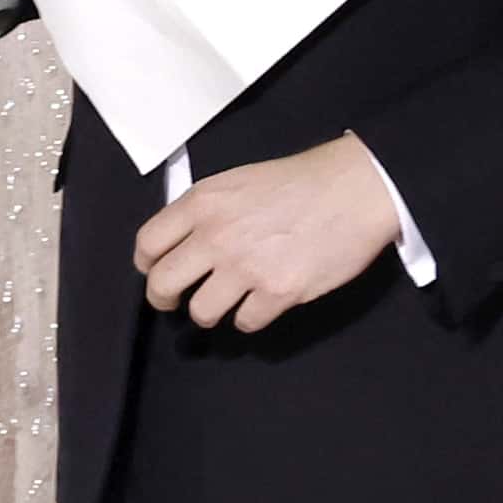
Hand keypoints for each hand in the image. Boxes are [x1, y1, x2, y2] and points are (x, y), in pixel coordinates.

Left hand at [133, 137, 398, 329]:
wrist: (355, 189)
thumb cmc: (301, 180)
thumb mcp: (239, 180)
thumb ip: (206, 210)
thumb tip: (185, 243)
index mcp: (203, 203)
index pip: (148, 244)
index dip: (148, 265)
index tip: (157, 271)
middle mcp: (216, 236)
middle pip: (163, 285)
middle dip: (166, 300)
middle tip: (178, 302)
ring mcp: (246, 267)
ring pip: (202, 312)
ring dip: (212, 311)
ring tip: (228, 301)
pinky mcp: (278, 292)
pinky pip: (245, 322)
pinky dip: (250, 317)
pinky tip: (263, 302)